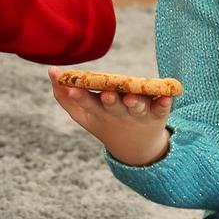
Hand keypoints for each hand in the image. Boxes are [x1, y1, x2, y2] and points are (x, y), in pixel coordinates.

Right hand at [48, 67, 173, 165]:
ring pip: (137, 108)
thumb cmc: (105, 122)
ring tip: (134, 98)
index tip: (72, 88)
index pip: (86, 104)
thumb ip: (64, 95)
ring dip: (136, 103)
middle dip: (110, 101)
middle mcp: (118, 114)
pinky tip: (167, 95)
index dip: (79, 96)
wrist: (136, 147)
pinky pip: (162, 108)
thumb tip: (51, 71)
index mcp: (98, 112)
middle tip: (108, 94)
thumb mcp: (83, 114)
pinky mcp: (158, 114)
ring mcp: (138, 115)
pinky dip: (165, 103)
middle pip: (113, 107)